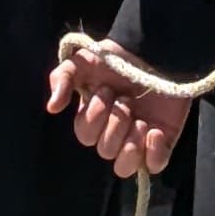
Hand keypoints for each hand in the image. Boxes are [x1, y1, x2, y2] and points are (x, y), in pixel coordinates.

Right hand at [48, 38, 185, 178]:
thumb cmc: (119, 56)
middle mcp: (115, 133)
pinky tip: (155, 132)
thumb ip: (63, 77)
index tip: (106, 90)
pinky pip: (154, 165)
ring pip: (124, 167)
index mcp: (96, 119)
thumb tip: (52, 107)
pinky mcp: (162, 142)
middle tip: (126, 99)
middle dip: (115, 123)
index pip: (86, 136)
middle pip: (105, 150)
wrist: (157, 48)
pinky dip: (154, 154)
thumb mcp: (85, 59)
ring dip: (130, 145)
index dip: (94, 117)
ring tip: (141, 121)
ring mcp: (138, 140)